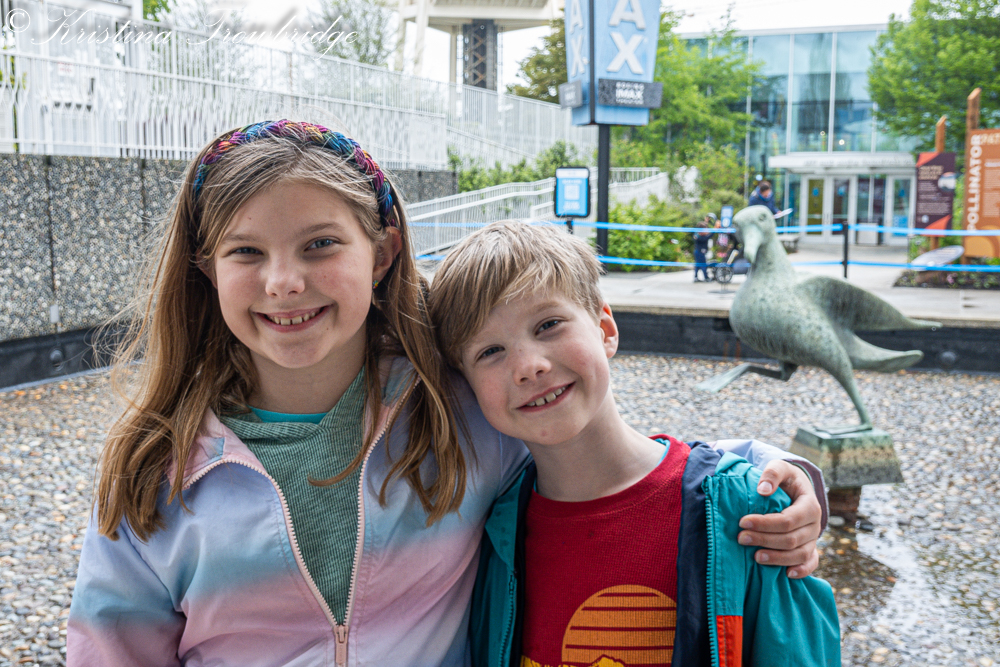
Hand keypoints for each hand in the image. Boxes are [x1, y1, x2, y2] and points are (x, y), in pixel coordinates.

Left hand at [738, 460, 821, 578]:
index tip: (743, 522)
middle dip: (765, 540)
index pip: (788, 520)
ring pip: (800, 554)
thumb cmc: (786, 479)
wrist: (797, 488)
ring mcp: (814, 539)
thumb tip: (762, 490)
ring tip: (755, 557)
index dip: (765, 523)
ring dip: (778, 558)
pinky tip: (786, 574)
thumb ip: (772, 474)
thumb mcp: (780, 468)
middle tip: (741, 538)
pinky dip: (802, 571)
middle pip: (791, 539)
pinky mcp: (811, 549)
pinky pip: (811, 563)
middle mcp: (815, 524)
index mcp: (810, 505)